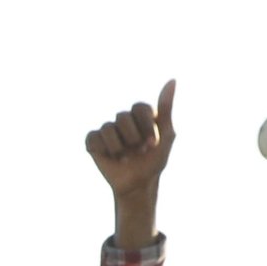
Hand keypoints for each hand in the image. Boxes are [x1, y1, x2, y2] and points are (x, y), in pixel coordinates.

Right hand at [85, 79, 175, 246]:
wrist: (137, 186)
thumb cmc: (153, 162)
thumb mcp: (166, 136)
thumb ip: (167, 108)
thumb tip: (172, 80)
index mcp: (141, 115)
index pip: (140, 107)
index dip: (146, 126)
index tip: (152, 144)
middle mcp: (123, 119)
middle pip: (123, 116)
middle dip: (133, 138)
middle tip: (138, 152)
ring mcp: (107, 130)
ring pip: (108, 128)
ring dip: (119, 147)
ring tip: (125, 158)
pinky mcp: (94, 141)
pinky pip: (94, 137)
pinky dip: (104, 149)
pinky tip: (111, 158)